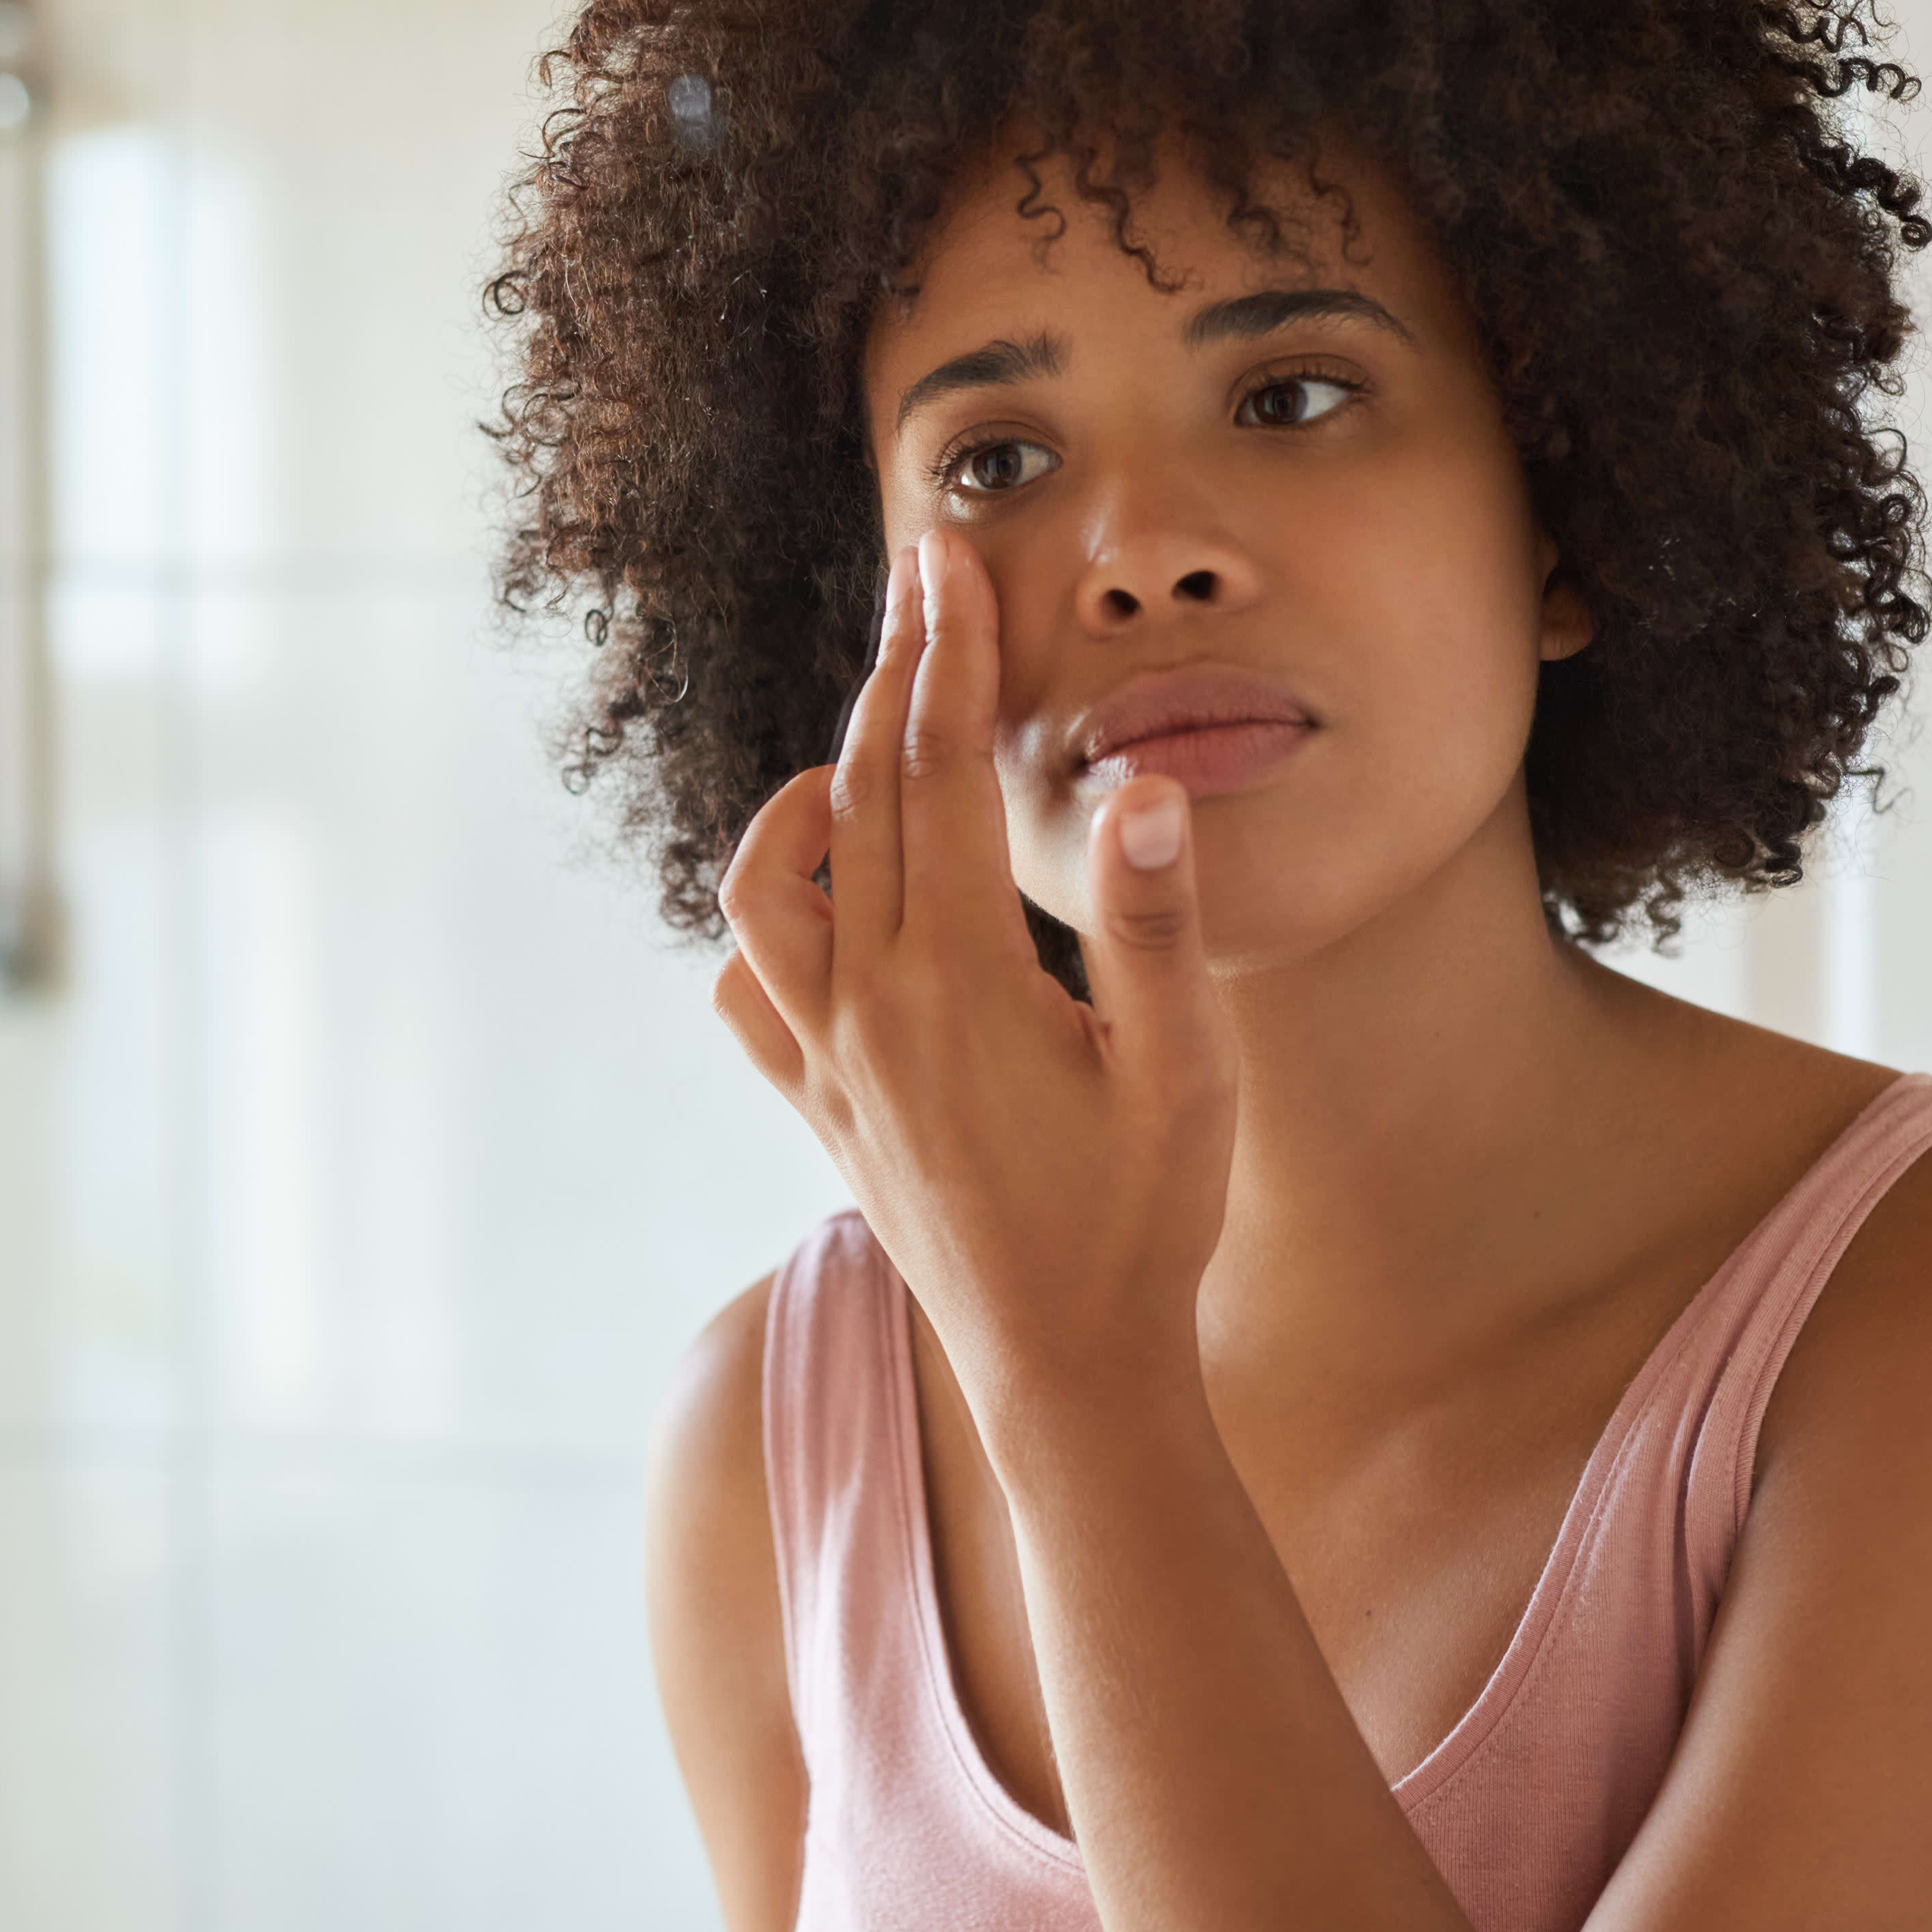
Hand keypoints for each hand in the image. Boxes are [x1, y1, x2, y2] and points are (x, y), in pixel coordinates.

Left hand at [712, 530, 1239, 1412]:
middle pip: (857, 796)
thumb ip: (1157, 928)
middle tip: (919, 576)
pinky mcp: (818, 1111)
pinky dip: (766, 929)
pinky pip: (747, 996)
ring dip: (806, 800)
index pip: (938, 771)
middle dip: (891, 672)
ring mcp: (828, 1062)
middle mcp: (868, 1009)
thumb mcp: (1184, 1075)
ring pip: (768, 888)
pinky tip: (822, 907)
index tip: (949, 559)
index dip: (947, 653)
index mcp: (958, 982)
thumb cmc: (1143, 1223)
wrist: (1067, 1372)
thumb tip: (1144, 789)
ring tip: (867, 754)